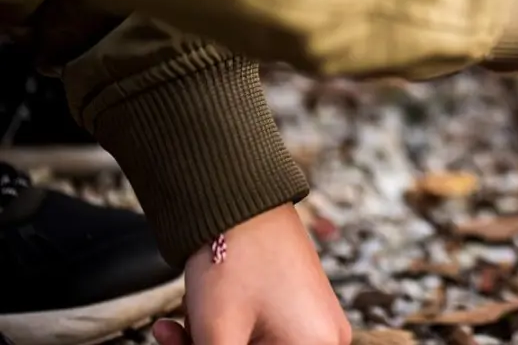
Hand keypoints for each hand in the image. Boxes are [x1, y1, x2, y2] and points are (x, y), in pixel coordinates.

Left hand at [151, 205, 349, 344]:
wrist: (241, 201)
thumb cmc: (233, 263)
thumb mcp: (216, 335)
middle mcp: (326, 338)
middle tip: (177, 339)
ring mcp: (315, 322)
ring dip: (214, 344)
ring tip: (177, 324)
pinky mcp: (300, 308)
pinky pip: (264, 335)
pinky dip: (228, 332)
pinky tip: (189, 318)